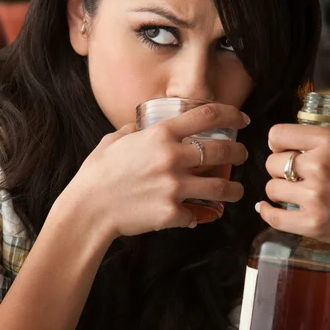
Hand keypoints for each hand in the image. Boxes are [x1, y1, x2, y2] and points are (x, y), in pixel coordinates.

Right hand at [65, 103, 248, 238]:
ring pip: (221, 188)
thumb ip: (134, 130)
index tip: (242, 118)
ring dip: (234, 190)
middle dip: (240, 153)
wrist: (87, 210)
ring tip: (235, 191)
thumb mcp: (113, 141)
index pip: (207, 115)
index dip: (231, 113)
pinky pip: (196, 215)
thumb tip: (142, 124)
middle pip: (223, 151)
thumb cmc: (97, 174)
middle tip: (242, 155)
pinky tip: (196, 215)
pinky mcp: (172, 213)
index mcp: (159, 135)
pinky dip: (197, 216)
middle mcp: (171, 158)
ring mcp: (174, 187)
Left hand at [256, 124, 329, 250]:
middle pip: (272, 163)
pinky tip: (268, 208)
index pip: (278, 134)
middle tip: (293, 178)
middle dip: (278, 171)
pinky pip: (274, 217)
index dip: (276, 144)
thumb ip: (313, 145)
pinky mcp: (312, 223)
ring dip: (278, 192)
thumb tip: (275, 144)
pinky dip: (267, 213)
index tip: (281, 151)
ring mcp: (316, 196)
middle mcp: (321, 166)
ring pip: (271, 188)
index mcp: (329, 142)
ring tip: (293, 194)